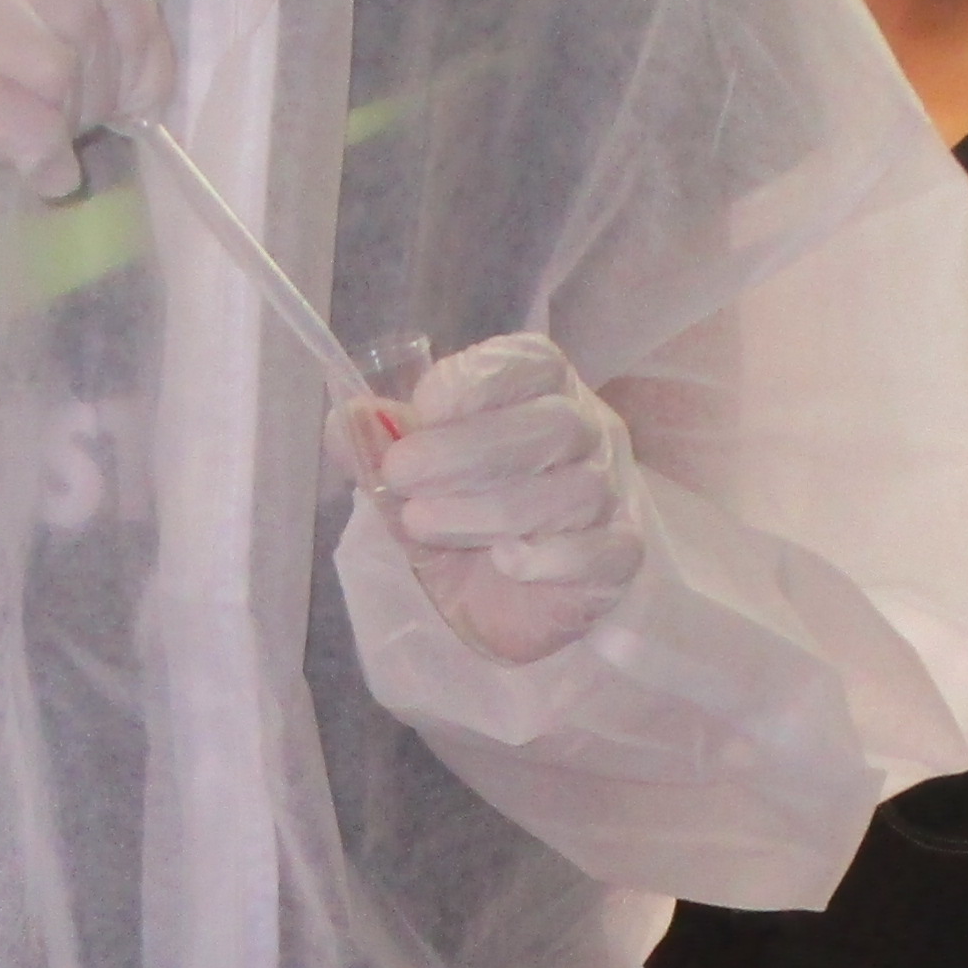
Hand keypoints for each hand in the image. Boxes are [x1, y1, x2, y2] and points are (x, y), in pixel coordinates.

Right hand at [0, 0, 170, 214]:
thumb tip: (97, 62)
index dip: (131, 16)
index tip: (144, 76)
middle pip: (81, 13)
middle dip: (103, 82)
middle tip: (81, 128)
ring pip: (64, 68)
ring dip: (68, 124)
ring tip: (35, 154)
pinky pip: (36, 124)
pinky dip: (48, 159)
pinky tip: (36, 179)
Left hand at [348, 333, 639, 663]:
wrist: (500, 604)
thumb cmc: (463, 519)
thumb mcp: (411, 481)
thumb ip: (382, 447)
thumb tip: (348, 417)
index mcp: (542, 391)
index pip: (533, 362)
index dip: (479, 379)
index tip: (424, 407)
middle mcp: (588, 432)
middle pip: (553, 424)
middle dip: (467, 449)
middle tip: (402, 474)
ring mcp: (611, 493)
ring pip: (572, 491)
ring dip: (486, 509)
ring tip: (423, 525)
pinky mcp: (619, 555)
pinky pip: (597, 551)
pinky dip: (545, 558)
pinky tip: (503, 563)